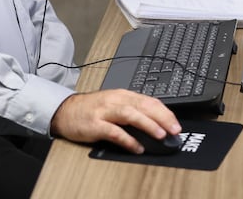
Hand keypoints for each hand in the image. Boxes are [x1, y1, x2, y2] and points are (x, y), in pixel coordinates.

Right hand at [50, 89, 180, 153]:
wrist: (65, 111)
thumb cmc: (92, 109)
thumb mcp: (114, 104)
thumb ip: (133, 110)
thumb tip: (157, 122)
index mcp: (122, 95)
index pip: (149, 100)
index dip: (165, 112)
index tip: (176, 124)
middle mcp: (115, 101)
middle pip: (142, 105)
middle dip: (161, 117)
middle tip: (174, 129)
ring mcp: (104, 112)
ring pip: (130, 115)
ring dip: (147, 124)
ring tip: (160, 135)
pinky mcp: (94, 124)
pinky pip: (114, 131)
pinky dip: (127, 139)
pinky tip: (136, 147)